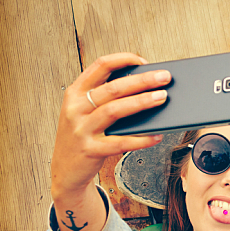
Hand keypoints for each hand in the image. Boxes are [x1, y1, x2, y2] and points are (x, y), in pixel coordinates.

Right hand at [51, 53, 170, 197]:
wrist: (65, 170)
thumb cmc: (82, 136)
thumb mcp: (85, 112)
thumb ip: (105, 98)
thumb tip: (143, 85)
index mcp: (75, 92)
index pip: (100, 66)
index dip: (123, 60)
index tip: (143, 61)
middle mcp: (76, 108)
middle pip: (113, 88)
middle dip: (142, 80)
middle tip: (164, 77)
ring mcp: (81, 129)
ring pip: (115, 110)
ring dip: (141, 102)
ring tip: (162, 98)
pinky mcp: (90, 149)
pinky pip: (120, 142)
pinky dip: (141, 139)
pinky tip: (156, 136)